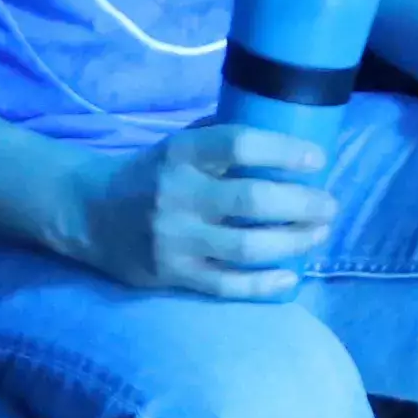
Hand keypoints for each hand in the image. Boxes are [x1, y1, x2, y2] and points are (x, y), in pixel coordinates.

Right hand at [78, 123, 337, 300]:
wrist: (87, 213)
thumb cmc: (148, 174)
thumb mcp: (176, 144)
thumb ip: (221, 140)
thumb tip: (284, 133)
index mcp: (180, 154)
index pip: (238, 144)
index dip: (283, 150)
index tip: (317, 158)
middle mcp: (177, 195)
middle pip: (252, 199)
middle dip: (302, 203)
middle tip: (330, 205)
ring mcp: (174, 238)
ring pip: (246, 245)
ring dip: (292, 241)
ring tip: (319, 234)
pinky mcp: (171, 274)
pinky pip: (226, 284)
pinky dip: (263, 283)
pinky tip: (290, 276)